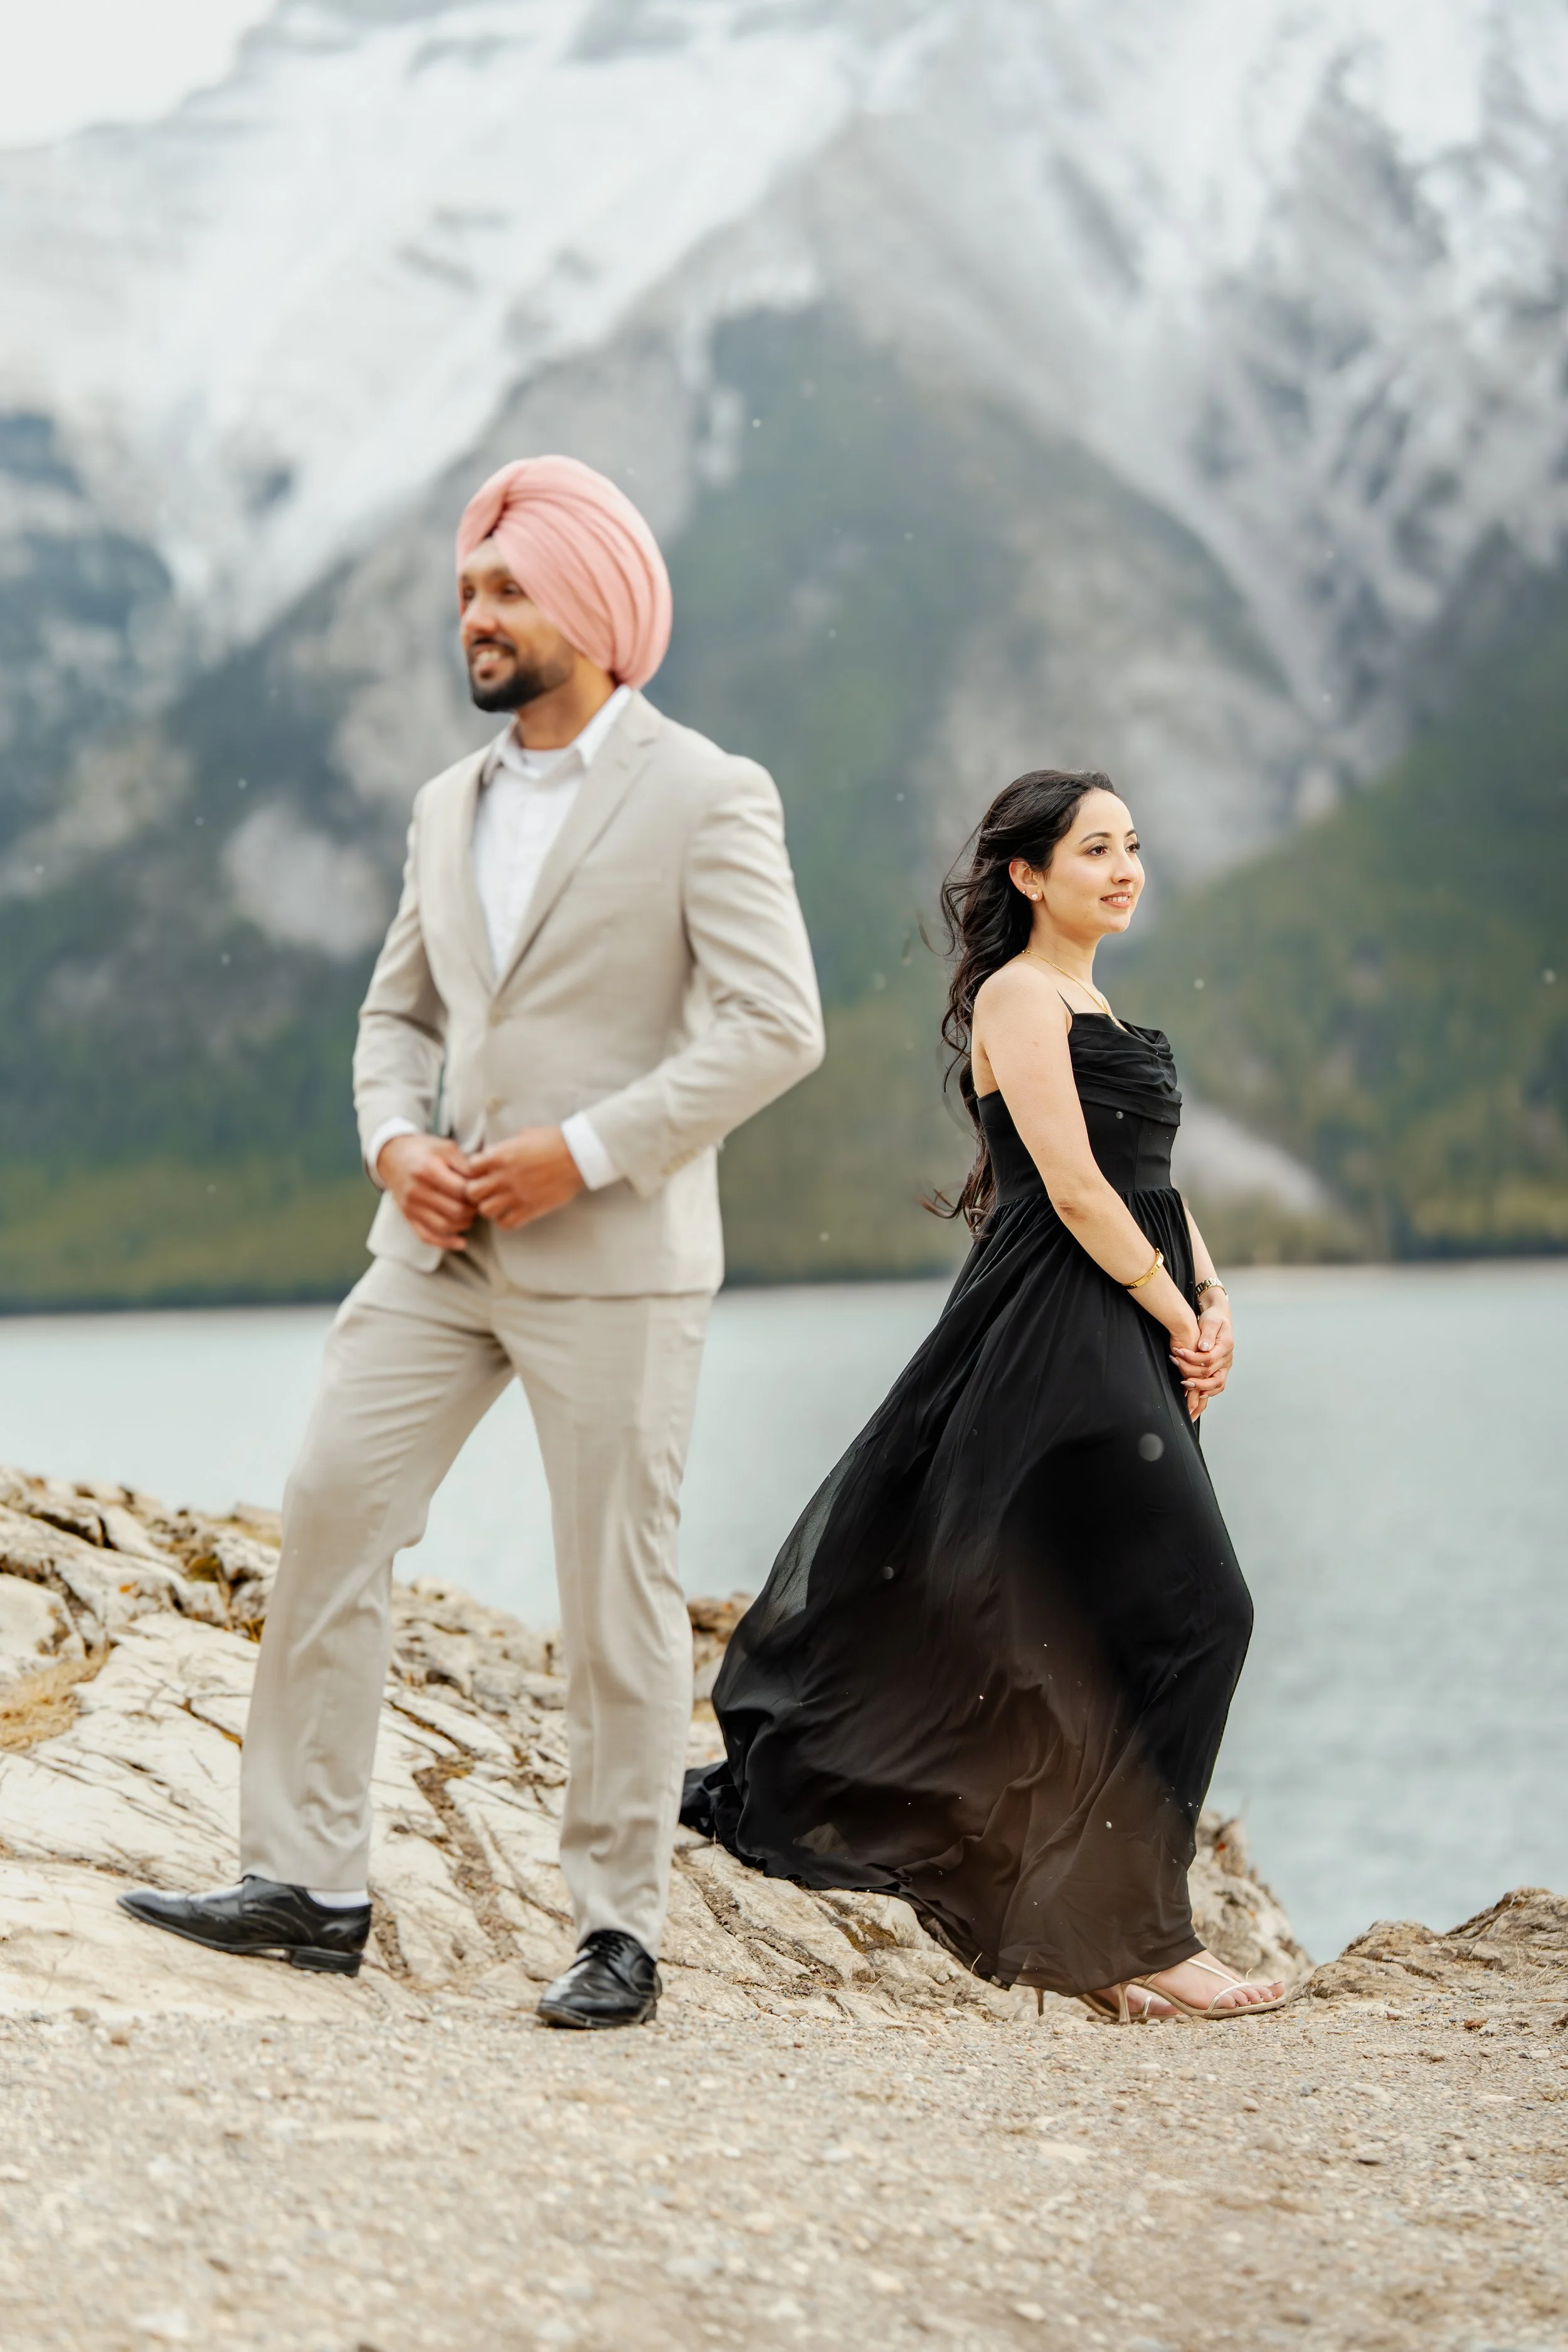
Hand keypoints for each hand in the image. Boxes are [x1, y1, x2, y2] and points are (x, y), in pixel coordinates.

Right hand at [377, 1134, 475, 1251]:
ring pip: (445, 1226)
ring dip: (464, 1224)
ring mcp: (411, 1207)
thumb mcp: (446, 1148)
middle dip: (473, 1210)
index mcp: (427, 1170)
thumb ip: (466, 1164)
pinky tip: (462, 1242)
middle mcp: (416, 1191)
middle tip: (478, 1203)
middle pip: (455, 1211)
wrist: (393, 1157)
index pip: (461, 1190)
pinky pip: (428, 1236)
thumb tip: (485, 1181)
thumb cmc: (425, 1151)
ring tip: (470, 1214)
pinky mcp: (408, 1217)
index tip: (482, 1189)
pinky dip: (446, 1243)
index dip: (477, 1193)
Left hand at [465, 1126, 584, 1229]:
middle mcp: (504, 1177)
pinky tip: (510, 1214)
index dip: (474, 1170)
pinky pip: (507, 1223)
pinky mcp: (530, 1209)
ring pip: (485, 1210)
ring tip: (497, 1204)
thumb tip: (492, 1152)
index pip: (470, 1167)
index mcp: (500, 1156)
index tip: (481, 1172)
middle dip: (475, 1192)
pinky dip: (504, 1221)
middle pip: (472, 1192)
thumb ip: (505, 1146)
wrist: (577, 1155)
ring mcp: (517, 1195)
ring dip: (488, 1208)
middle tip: (484, 1191)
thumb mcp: (524, 1135)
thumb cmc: (554, 1141)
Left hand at [1171, 1298, 1233, 1420]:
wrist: (1219, 1318)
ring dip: (1200, 1388)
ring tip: (1185, 1385)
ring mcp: (1225, 1366)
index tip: (1178, 1353)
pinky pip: (1216, 1385)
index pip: (1209, 1359)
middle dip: (1194, 1377)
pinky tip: (1194, 1391)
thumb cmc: (1214, 1318)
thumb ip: (1207, 1334)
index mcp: (1226, 1346)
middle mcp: (1227, 1359)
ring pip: (1217, 1384)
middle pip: (1213, 1376)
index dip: (1192, 1359)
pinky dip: (1206, 1391)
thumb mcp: (1210, 1321)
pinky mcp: (1220, 1369)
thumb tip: (1204, 1347)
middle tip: (1179, 1376)